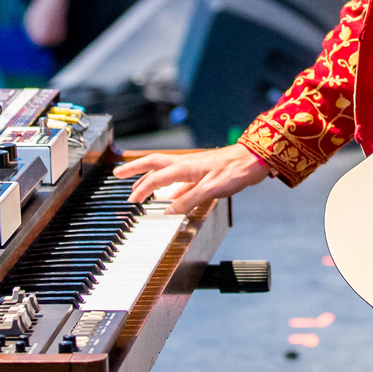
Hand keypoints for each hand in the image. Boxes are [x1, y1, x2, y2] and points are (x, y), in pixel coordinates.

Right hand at [113, 143, 269, 214]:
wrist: (255, 160)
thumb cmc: (235, 171)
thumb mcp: (211, 189)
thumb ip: (188, 200)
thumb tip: (167, 212)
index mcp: (184, 166)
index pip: (156, 177)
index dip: (141, 188)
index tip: (130, 201)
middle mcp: (186, 164)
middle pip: (154, 164)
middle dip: (135, 170)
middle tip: (118, 174)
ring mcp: (194, 168)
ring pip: (165, 171)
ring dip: (150, 177)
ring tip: (139, 186)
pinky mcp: (203, 174)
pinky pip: (180, 180)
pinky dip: (170, 188)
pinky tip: (170, 197)